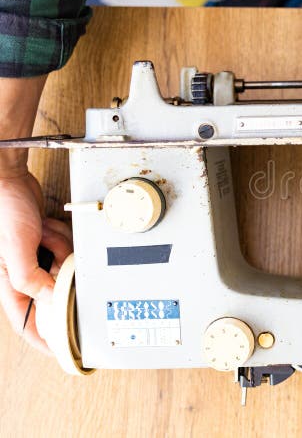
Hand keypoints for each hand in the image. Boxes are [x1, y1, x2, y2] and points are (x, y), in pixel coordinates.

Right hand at [0, 172, 72, 351]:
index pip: (27, 323)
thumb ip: (30, 279)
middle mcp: (22, 273)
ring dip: (60, 249)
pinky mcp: (46, 241)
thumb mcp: (15, 250)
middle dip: (59, 275)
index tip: (64, 352)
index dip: (44, 340)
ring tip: (46, 234)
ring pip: (62, 267)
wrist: (10, 180)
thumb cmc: (5, 212)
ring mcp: (35, 257)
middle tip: (56, 257)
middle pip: (53, 291)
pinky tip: (49, 225)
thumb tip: (52, 299)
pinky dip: (62, 236)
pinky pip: (65, 248)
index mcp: (9, 283)